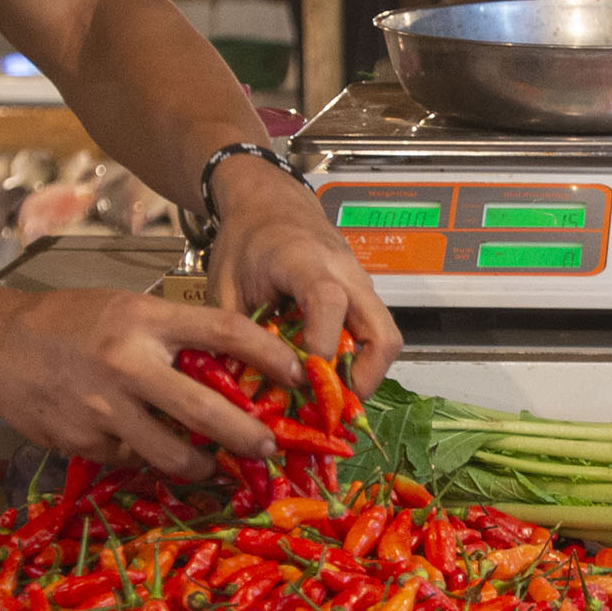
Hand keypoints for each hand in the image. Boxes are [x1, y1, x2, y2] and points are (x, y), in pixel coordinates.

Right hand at [0, 288, 304, 482]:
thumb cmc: (69, 321)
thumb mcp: (125, 310)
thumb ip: (172, 337)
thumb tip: (231, 372)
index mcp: (145, 321)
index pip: (224, 331)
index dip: (269, 354)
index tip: (298, 373)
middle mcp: (127, 364)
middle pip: (206, 409)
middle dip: (247, 436)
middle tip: (269, 447)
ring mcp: (104, 409)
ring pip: (172, 453)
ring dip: (202, 466)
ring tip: (213, 466)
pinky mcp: (84, 442)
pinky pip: (132, 460)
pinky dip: (148, 460)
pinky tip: (148, 450)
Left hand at [207, 156, 400, 389]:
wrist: (268, 201)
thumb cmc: (247, 237)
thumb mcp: (225, 284)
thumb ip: (234, 334)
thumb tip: (241, 389)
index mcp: (304, 261)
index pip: (329, 302)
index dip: (323, 346)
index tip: (304, 382)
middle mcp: (345, 273)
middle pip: (382, 333)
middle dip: (363, 379)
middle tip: (331, 409)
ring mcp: (361, 284)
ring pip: (386, 338)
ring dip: (363, 375)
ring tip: (327, 399)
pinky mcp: (362, 296)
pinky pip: (373, 335)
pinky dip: (357, 362)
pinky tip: (326, 377)